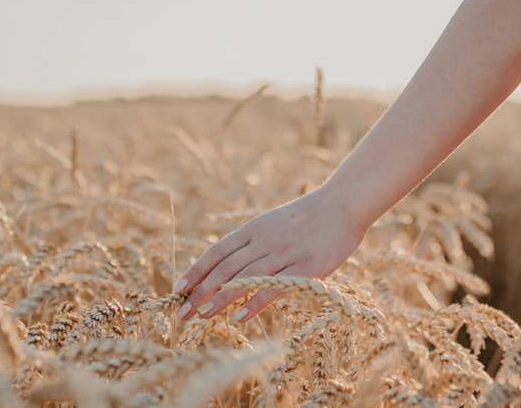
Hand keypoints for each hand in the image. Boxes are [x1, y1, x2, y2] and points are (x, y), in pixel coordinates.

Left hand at [171, 186, 367, 321]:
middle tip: (182, 312)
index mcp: (253, 229)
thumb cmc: (308, 217)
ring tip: (202, 316)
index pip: (216, 252)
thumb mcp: (273, 224)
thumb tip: (228, 265)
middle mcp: (263, 241)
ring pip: (244, 278)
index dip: (195, 271)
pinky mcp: (306, 267)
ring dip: (220, 298)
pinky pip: (275, 287)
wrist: (343, 204)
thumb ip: (253, 243)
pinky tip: (240, 316)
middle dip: (199, 292)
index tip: (177, 288)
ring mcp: (284, 254)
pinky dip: (255, 302)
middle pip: (224, 269)